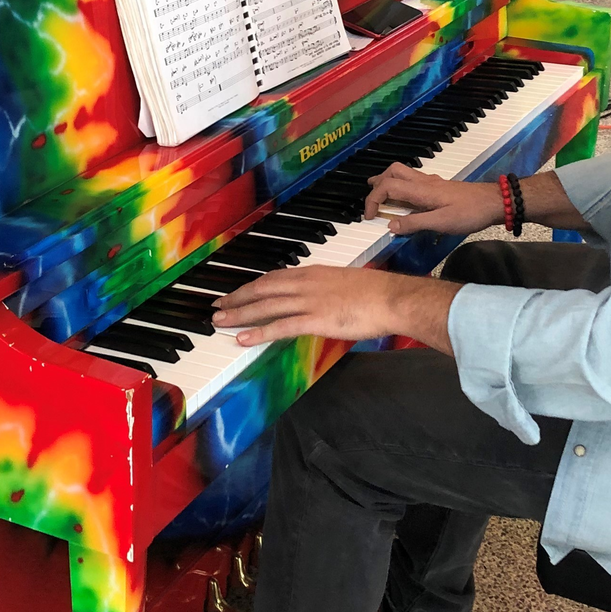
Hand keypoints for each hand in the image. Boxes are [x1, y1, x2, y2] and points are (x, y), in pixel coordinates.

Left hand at [213, 266, 458, 351]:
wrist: (393, 298)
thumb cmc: (378, 293)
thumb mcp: (346, 284)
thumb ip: (327, 290)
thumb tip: (319, 300)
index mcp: (314, 273)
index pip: (274, 278)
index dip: (252, 286)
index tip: (237, 292)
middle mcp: (306, 283)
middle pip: (263, 289)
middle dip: (237, 298)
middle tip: (217, 305)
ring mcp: (309, 301)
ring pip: (265, 306)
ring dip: (240, 314)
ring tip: (219, 321)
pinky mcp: (316, 319)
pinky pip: (281, 326)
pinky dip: (259, 332)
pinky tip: (243, 338)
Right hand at [364, 163, 504, 235]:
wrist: (494, 202)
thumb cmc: (470, 213)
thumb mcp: (441, 223)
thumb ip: (415, 223)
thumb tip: (390, 225)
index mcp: (420, 190)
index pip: (387, 187)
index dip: (373, 200)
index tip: (369, 217)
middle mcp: (423, 182)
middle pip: (392, 172)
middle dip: (377, 183)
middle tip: (370, 201)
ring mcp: (431, 182)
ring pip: (402, 173)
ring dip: (388, 182)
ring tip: (380, 195)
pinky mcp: (438, 186)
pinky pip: (413, 180)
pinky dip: (401, 186)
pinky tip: (405, 199)